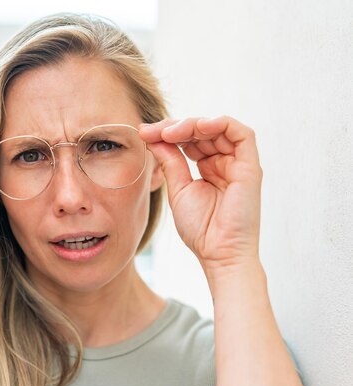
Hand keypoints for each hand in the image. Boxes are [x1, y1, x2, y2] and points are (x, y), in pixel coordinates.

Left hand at [139, 116, 261, 272]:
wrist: (218, 253)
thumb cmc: (200, 229)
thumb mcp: (178, 188)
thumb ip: (170, 162)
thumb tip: (152, 137)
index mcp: (209, 168)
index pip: (189, 139)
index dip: (167, 133)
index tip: (144, 134)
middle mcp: (225, 162)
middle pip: (202, 130)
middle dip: (175, 126)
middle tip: (152, 131)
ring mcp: (239, 163)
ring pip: (219, 127)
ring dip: (192, 124)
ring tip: (170, 132)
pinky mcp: (251, 167)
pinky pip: (243, 134)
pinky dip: (221, 124)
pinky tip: (199, 126)